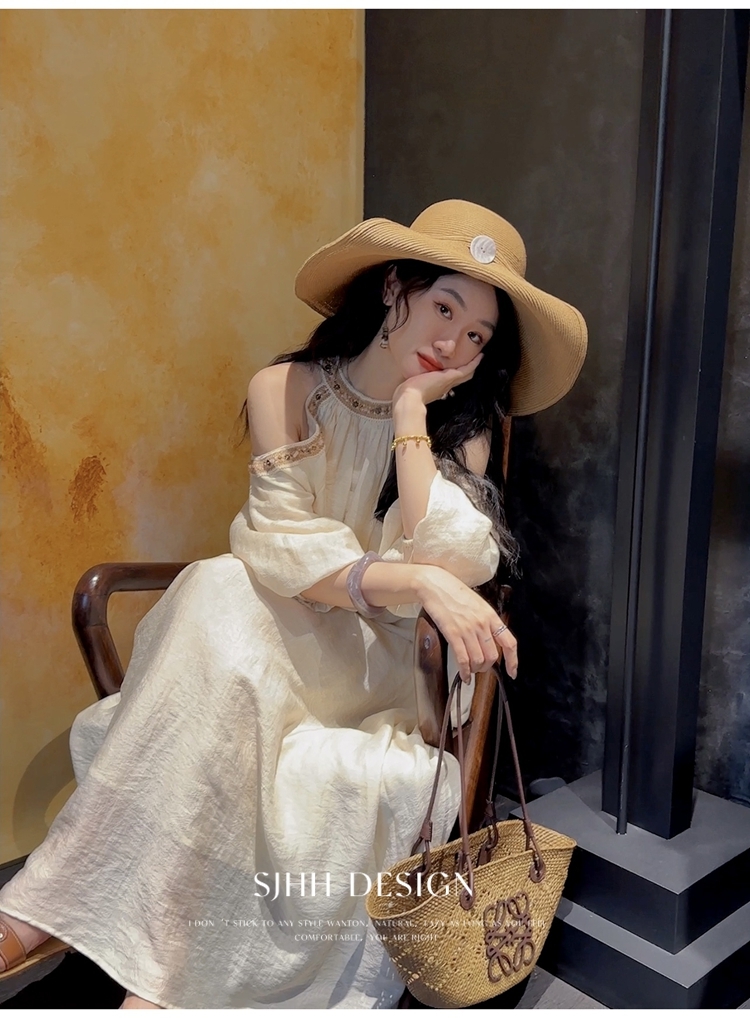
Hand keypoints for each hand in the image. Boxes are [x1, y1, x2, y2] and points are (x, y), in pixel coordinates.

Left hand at [392, 352, 483, 407]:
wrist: (408, 400)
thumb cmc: (406, 396)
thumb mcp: (411, 387)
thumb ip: (414, 384)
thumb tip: (409, 382)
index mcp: (436, 389)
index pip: (449, 382)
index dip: (455, 375)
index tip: (460, 369)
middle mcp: (445, 387)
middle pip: (461, 378)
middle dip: (468, 370)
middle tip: (476, 362)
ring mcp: (448, 383)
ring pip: (465, 374)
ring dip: (473, 366)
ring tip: (480, 357)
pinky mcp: (449, 377)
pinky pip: (466, 370)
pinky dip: (474, 363)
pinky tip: (480, 356)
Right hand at [414, 564, 517, 682]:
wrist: (435, 584)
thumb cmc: (454, 592)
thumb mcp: (478, 604)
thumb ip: (486, 621)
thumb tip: (489, 640)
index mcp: (491, 616)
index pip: (509, 643)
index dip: (513, 661)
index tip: (512, 672)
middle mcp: (482, 624)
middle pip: (492, 656)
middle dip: (487, 667)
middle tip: (480, 667)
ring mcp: (467, 629)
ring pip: (479, 660)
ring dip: (475, 670)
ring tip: (471, 669)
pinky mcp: (452, 633)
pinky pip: (463, 659)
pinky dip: (465, 672)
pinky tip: (464, 675)